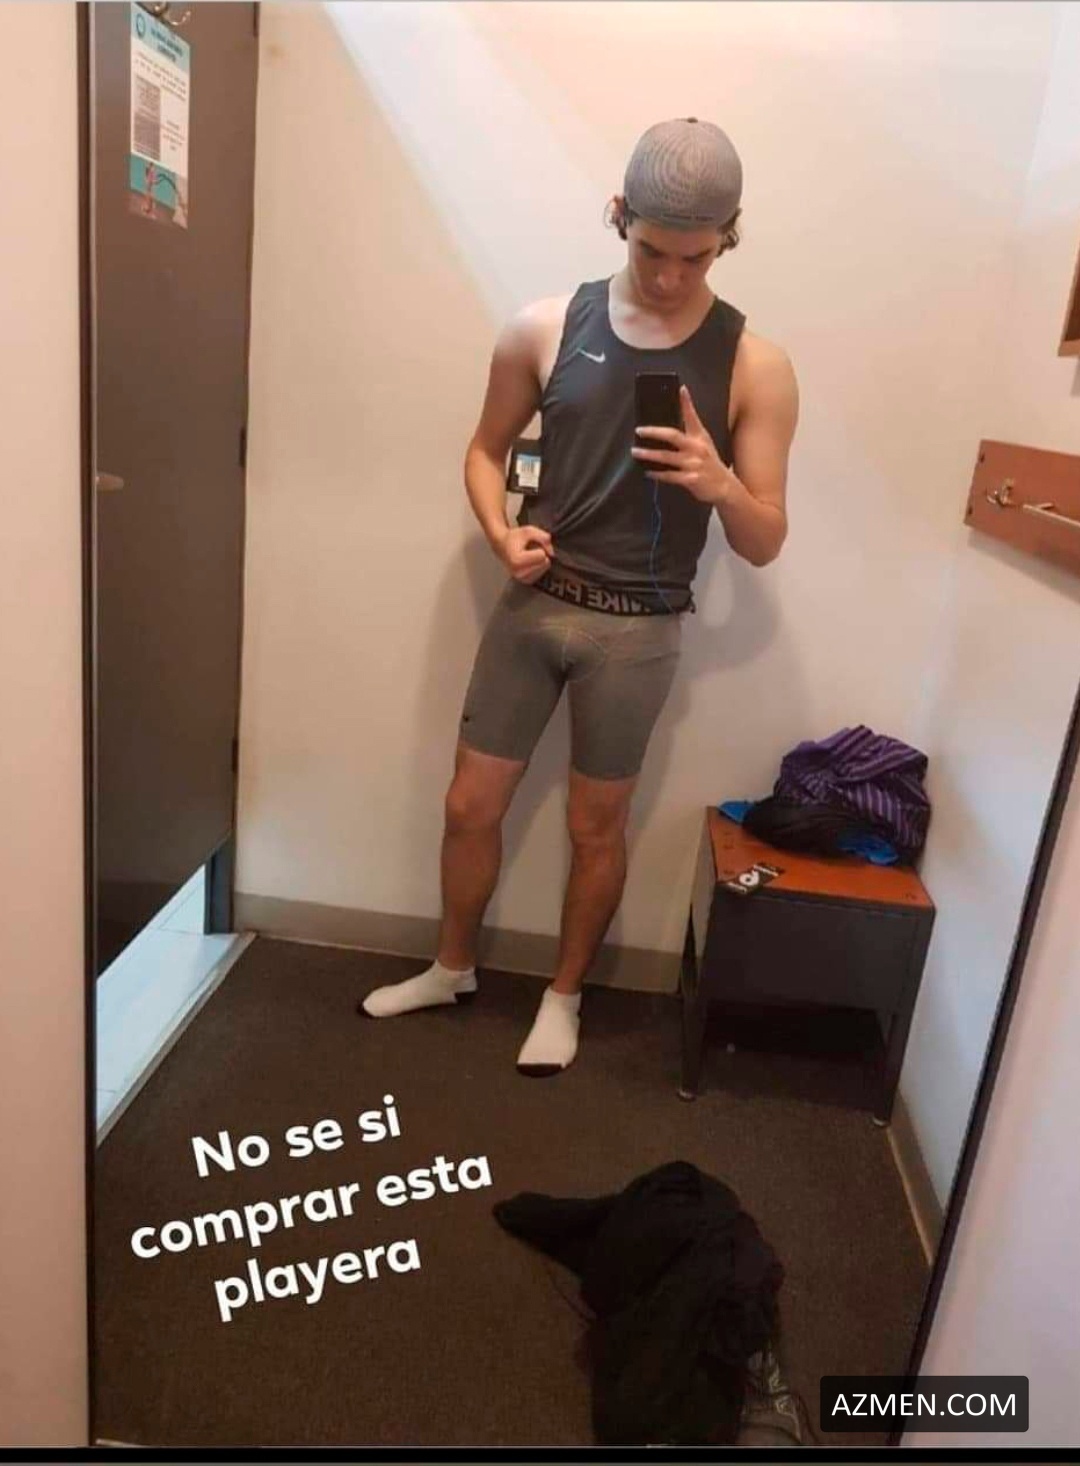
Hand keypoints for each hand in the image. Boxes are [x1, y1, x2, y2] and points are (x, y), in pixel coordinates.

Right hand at [495, 524, 553, 582]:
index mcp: (517, 560)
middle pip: (545, 562)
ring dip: (539, 560)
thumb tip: (552, 552)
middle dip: (540, 554)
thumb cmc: (514, 538)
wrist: (503, 546)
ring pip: (545, 568)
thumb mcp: (528, 530)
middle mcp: (519, 572)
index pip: (542, 555)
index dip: (540, 546)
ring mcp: (523, 578)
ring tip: (528, 555)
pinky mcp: (527, 581)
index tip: (530, 544)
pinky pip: (542, 572)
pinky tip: (528, 561)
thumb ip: (543, 537)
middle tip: (529, 550)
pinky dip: (538, 566)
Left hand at [631, 384, 733, 504]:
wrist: (724, 486)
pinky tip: (647, 472)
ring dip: (648, 454)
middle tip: (639, 430)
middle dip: (653, 432)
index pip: (692, 416)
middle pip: (672, 436)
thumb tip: (667, 428)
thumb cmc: (710, 464)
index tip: (681, 389)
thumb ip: (690, 435)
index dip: (687, 402)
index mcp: (700, 437)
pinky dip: (657, 474)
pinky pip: (669, 475)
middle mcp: (697, 448)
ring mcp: (694, 464)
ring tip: (636, 452)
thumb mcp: (704, 444)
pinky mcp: (690, 479)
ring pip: (666, 457)